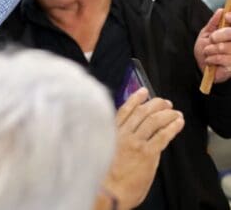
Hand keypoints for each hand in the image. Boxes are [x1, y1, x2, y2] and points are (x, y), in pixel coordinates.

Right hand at [104, 89, 183, 208]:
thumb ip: (115, 140)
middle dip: (156, 104)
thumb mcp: (104, 151)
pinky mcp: (147, 153)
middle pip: (142, 112)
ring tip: (175, 112)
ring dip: (167, 114)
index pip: (125, 110)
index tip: (143, 92)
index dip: (135, 99)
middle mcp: (123, 134)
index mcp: (111, 132)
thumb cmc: (104, 175)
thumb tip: (128, 135)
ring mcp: (136, 143)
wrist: (109, 191)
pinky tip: (178, 123)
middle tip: (165, 102)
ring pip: (154, 121)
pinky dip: (173, 127)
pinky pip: (163, 135)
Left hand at [195, 9, 230, 82]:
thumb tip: (221, 11)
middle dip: (218, 36)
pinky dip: (212, 58)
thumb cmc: (206, 49)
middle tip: (211, 39)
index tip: (226, 16)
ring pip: (225, 47)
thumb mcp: (207, 34)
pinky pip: (223, 59)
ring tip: (208, 52)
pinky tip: (210, 60)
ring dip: (211, 49)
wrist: (202, 66)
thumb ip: (214, 23)